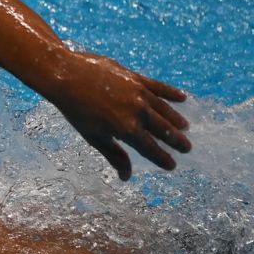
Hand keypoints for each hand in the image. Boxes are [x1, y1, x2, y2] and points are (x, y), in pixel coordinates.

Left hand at [46, 51, 190, 179]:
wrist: (66, 76)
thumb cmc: (76, 110)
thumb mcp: (94, 136)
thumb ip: (114, 155)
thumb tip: (126, 177)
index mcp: (127, 129)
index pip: (150, 148)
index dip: (162, 158)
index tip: (172, 165)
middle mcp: (138, 111)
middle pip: (163, 129)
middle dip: (176, 140)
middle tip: (187, 148)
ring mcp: (139, 93)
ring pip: (164, 109)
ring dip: (175, 119)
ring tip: (185, 127)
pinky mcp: (136, 78)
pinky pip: (158, 87)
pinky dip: (171, 93)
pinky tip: (182, 98)